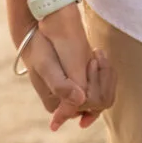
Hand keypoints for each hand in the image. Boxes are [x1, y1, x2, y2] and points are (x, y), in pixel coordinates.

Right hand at [18, 5, 116, 130]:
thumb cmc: (38, 50)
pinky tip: (97, 55)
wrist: (36, 38)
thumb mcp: (46, 66)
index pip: (89, 105)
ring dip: (104, 73)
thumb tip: (81, 100)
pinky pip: (103, 86)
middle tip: (95, 55)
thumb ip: (60, 85)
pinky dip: (105, 71)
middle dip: (102, 78)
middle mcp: (68, 103)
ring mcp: (76, 95)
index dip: (96, 87)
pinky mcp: (82, 86)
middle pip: (100, 102)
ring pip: (104, 94)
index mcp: (58, 105)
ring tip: (96, 52)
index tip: (92, 63)